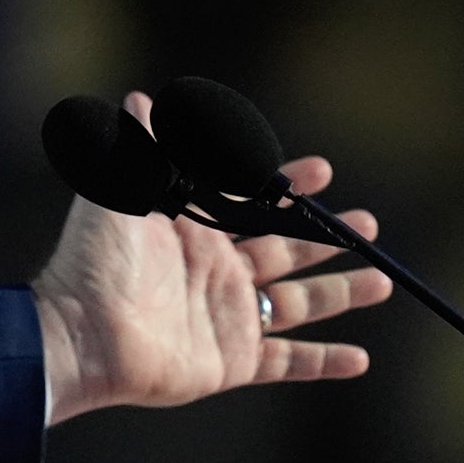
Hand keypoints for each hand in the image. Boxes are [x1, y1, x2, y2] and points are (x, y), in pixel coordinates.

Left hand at [32, 91, 392, 424]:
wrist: (80, 334)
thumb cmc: (93, 261)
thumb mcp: (115, 194)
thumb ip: (136, 150)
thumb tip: (138, 98)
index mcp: (193, 234)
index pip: (250, 203)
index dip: (286, 187)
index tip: (322, 172)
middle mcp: (216, 276)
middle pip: (285, 251)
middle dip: (327, 238)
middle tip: (368, 225)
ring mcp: (226, 321)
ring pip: (298, 305)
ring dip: (340, 293)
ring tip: (382, 283)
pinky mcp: (230, 364)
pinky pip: (286, 364)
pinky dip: (322, 363)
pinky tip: (360, 360)